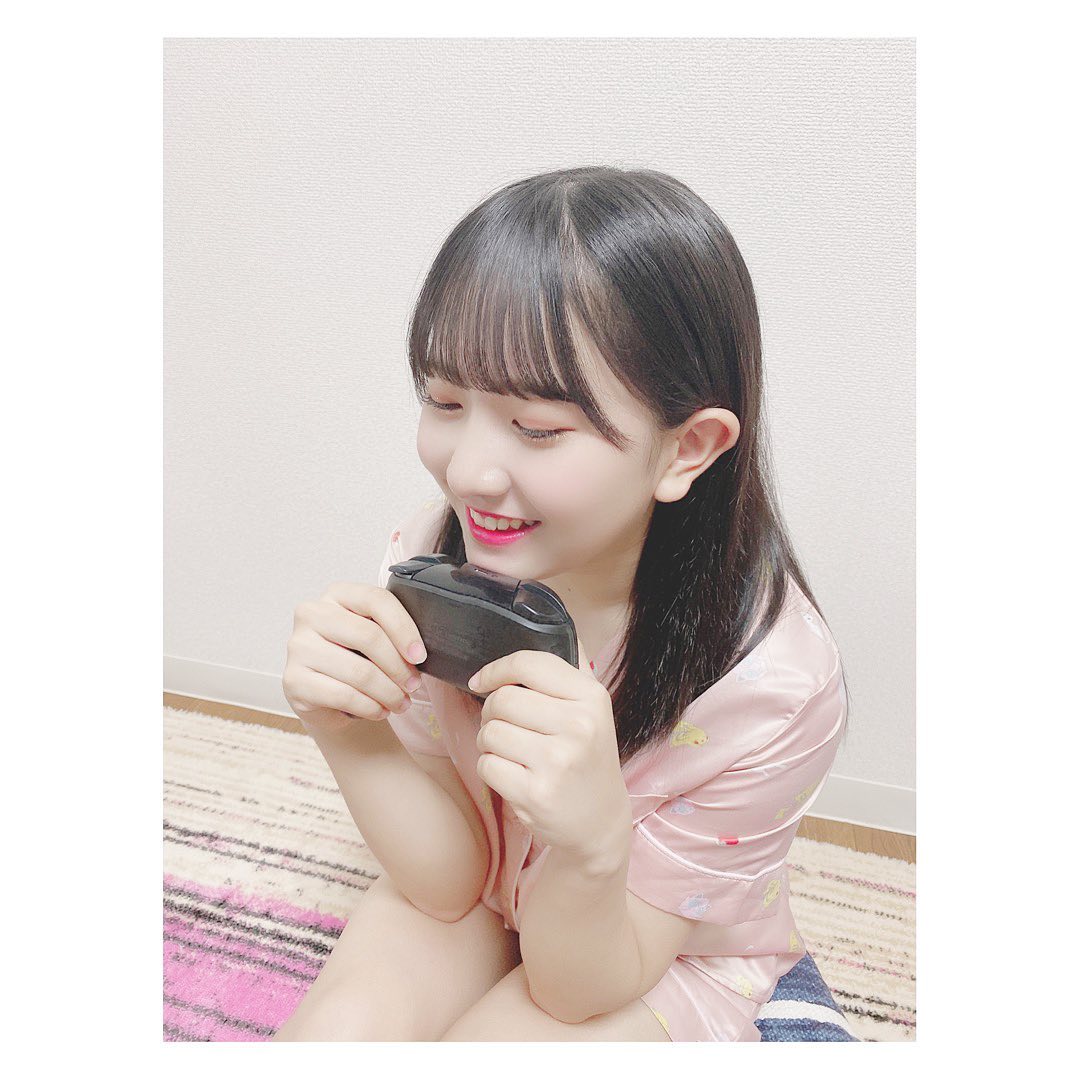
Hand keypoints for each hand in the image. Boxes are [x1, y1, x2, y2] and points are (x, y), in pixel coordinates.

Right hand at [282, 582, 425, 732]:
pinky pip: (344, 696)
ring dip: (388, 692)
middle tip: (413, 684)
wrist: (327, 696)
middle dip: (399, 666)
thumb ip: (391, 632)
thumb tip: (418, 652)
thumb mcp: (374, 638)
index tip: (419, 655)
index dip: (404, 629)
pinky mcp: (293, 680)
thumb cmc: (356, 659)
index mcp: (337, 594)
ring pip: (359, 671)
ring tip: (400, 702)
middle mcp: (312, 614)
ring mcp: (298, 647)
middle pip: (369, 636)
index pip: (376, 600)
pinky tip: (380, 710)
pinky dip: (370, 707)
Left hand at [467, 638, 631, 868]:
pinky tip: (512, 774)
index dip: (496, 669)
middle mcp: (579, 725)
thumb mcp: (593, 710)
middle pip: (502, 699)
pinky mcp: (536, 792)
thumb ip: (572, 668)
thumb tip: (551, 619)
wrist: (599, 821)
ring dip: (489, 742)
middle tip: (503, 726)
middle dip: (491, 712)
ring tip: (510, 751)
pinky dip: (490, 768)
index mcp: (591, 697)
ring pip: (490, 731)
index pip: (528, 664)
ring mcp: (558, 760)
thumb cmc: (587, 757)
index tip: (481, 681)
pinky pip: (487, 764)